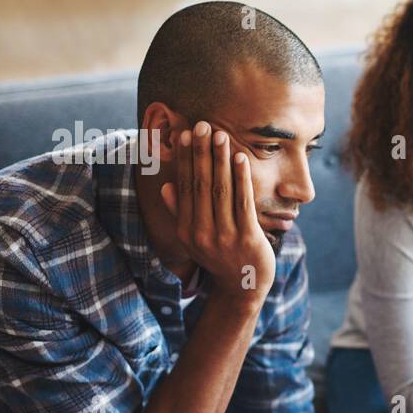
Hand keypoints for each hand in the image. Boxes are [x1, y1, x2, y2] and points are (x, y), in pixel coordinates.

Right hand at [161, 121, 275, 305]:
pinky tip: (240, 158)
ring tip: (220, 134)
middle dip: (201, 152)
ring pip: (220, 190)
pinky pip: (242, 202)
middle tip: (202, 124)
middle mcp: (200, 232)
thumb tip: (165, 187)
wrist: (243, 288)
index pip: (184, 186)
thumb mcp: (194, 238)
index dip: (184, 159)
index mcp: (186, 229)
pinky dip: (241, 178)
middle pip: (199, 184)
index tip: (184, 134)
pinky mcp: (246, 238)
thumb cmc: (220, 258)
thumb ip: (180, 213)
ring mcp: (224, 236)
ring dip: (220, 159)